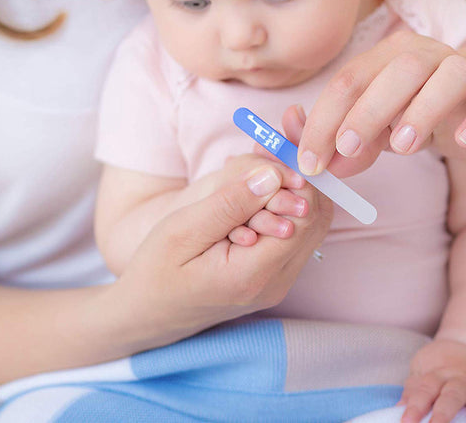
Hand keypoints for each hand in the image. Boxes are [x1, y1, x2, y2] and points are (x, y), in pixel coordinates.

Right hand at [111, 164, 332, 349]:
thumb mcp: (182, 231)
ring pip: (311, 226)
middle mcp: (276, 283)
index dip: (297, 179)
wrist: (149, 313)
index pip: (305, 218)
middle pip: (316, 220)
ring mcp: (278, 282)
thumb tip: (273, 175)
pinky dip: (286, 206)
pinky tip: (260, 188)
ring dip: (294, 191)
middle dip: (300, 180)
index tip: (275, 152)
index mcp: (253, 275)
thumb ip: (230, 204)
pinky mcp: (274, 276)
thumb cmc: (156, 271)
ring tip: (264, 165)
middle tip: (272, 152)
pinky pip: (296, 235)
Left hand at [296, 31, 465, 176]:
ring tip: (403, 147)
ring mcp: (465, 71)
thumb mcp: (370, 127)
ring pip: (448, 77)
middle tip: (347, 148)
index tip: (310, 162)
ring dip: (422, 111)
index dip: (323, 121)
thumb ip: (337, 139)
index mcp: (385, 58)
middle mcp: (425, 56)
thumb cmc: (409, 113)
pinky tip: (465, 138)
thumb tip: (303, 152)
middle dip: (366, 112)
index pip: (348, 82)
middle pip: (396, 72)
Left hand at [399, 339, 465, 422]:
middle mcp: (462, 378)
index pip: (424, 389)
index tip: (406, 422)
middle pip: (453, 395)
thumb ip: (413, 389)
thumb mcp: (423, 368)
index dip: (414, 407)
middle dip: (444, 414)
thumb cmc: (442, 364)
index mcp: (439, 373)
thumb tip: (400, 408)